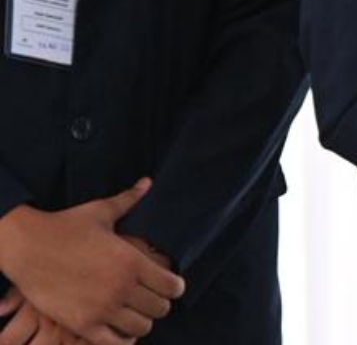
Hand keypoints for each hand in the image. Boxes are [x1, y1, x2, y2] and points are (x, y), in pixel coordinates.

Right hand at [0, 181, 183, 344]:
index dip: (175, 287)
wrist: (27, 246)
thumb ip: (129, 200)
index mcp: (133, 261)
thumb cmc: (66, 226)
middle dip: (158, 304)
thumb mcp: (101, 211)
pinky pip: (114, 343)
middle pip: (161, 309)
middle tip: (148, 298)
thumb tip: (147, 182)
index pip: (174, 287)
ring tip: (133, 312)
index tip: (169, 285)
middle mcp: (122, 287)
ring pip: (142, 327)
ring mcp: (102, 308)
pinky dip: (121, 339)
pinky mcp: (82, 324)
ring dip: (141, 321)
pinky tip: (118, 329)